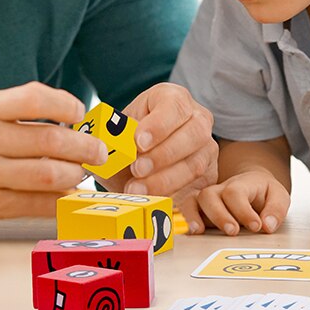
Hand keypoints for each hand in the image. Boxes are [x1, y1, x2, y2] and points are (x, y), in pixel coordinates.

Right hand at [0, 82, 107, 234]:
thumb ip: (16, 113)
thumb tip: (73, 121)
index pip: (33, 97)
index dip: (66, 104)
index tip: (80, 114)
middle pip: (48, 141)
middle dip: (84, 147)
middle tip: (99, 152)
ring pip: (46, 175)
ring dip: (75, 175)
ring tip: (83, 174)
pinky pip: (34, 204)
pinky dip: (59, 201)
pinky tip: (68, 197)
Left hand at [103, 83, 216, 199]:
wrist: (136, 162)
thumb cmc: (127, 142)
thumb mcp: (117, 132)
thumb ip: (109, 137)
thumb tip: (101, 145)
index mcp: (173, 98)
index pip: (174, 106)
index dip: (158, 125)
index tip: (138, 142)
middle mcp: (197, 119)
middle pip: (193, 134)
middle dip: (162, 154)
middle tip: (136, 169)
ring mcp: (206, 148)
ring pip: (195, 163)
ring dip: (165, 180)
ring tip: (137, 189)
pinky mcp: (208, 175)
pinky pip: (201, 190)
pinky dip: (184, 202)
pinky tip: (169, 210)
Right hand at [194, 168, 290, 235]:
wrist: (252, 185)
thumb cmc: (264, 192)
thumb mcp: (278, 195)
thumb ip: (276, 209)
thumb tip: (267, 225)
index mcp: (241, 184)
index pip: (236, 193)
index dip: (243, 210)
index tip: (256, 226)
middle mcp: (220, 189)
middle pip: (210, 195)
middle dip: (219, 214)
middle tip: (233, 231)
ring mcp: (208, 199)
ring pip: (193, 200)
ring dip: (194, 215)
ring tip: (200, 231)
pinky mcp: (200, 209)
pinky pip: (185, 209)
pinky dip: (185, 218)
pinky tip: (190, 231)